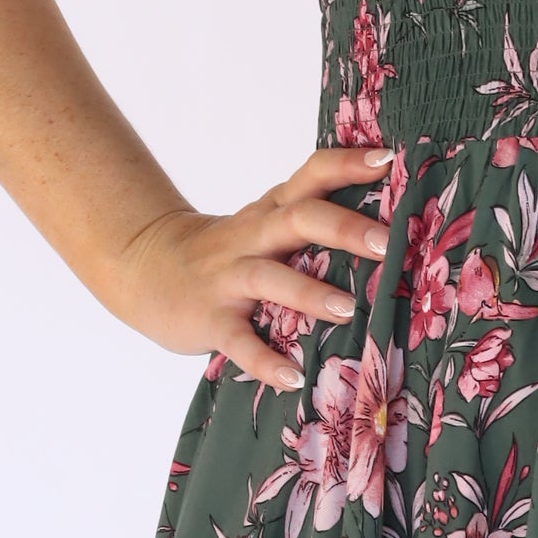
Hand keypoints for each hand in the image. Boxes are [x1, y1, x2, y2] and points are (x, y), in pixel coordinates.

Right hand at [95, 144, 398, 390]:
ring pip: (269, 277)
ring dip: (309, 293)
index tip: (389, 160)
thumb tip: (392, 225)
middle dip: (344, 229)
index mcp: (272, 211)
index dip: (347, 165)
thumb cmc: (227, 250)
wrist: (145, 267)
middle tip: (388, 243)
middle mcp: (252, 237)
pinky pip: (238, 341)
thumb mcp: (265, 223)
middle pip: (298, 220)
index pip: (311, 175)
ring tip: (347, 309)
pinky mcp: (210, 319)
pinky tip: (292, 378)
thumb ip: (314, 218)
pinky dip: (265, 360)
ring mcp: (228, 278)